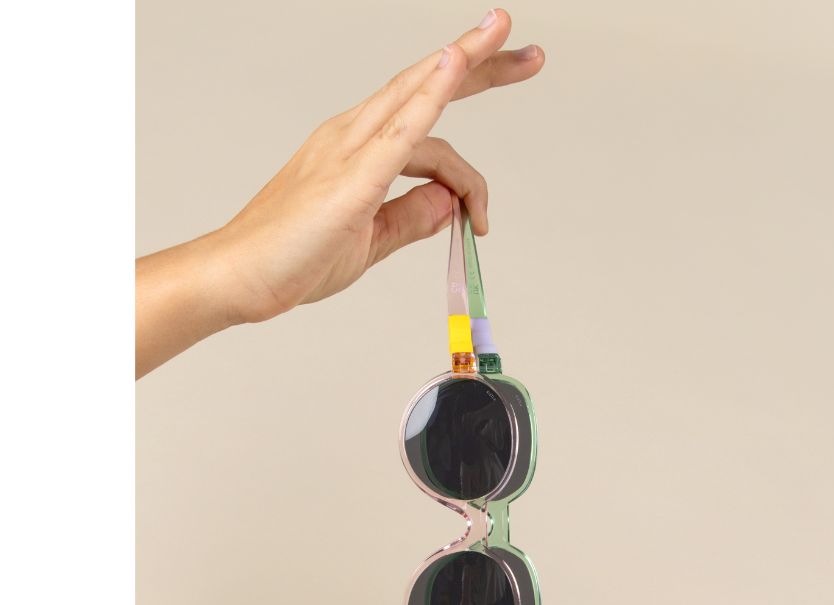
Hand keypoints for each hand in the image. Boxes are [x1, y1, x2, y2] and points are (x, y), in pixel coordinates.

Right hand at [135, 9, 544, 375]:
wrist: (240, 276)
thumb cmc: (293, 258)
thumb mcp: (371, 240)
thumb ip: (411, 219)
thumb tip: (452, 203)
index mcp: (358, 148)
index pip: (426, 114)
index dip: (469, 107)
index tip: (504, 105)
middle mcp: (353, 135)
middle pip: (426, 85)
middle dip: (481, 63)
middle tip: (531, 53)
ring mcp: (350, 150)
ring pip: (416, 95)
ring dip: (465, 63)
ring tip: (507, 37)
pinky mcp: (350, 177)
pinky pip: (399, 130)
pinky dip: (430, 96)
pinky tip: (454, 65)